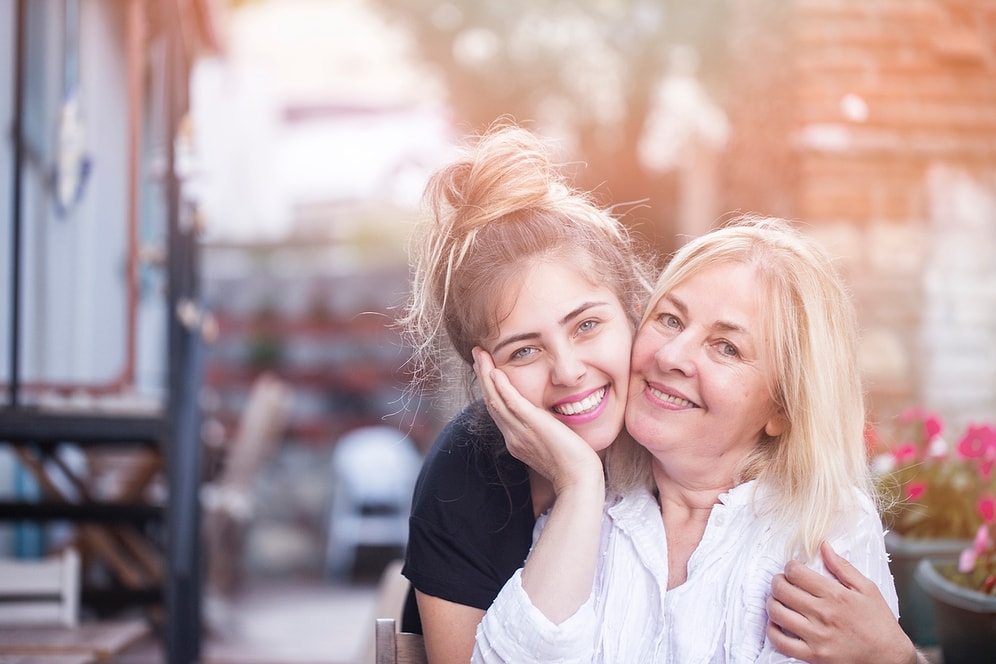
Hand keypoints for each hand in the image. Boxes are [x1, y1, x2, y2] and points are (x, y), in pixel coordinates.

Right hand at [472, 347, 602, 495]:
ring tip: (479, 355)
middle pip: (491, 402)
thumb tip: (549, 421)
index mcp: (516, 441)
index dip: (489, 390)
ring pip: (495, 399)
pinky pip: (511, 402)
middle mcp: (513, 436)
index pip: (498, 411)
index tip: (486, 372)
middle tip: (476, 356)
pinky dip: (502, 386)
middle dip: (482, 377)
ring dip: (486, 375)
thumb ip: (544, 432)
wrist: (579, 480)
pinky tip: (496, 371)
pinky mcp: (533, 425)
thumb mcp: (552, 446)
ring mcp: (520, 432)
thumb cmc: (573, 467)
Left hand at [766, 541, 919, 663]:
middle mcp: (823, 614)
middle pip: (782, 590)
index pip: (796, 572)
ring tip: (778, 600)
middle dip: (777, 581)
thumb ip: (843, 567)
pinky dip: (772, 631)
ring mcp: (817, 636)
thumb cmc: (880, 624)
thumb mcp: (868, 589)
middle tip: (781, 582)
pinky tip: (777, 623)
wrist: (891, 659)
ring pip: (777, 613)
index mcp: (836, 595)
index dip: (790, 567)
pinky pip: (781, 642)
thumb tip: (823, 546)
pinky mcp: (813, 655)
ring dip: (772, 603)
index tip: (793, 569)